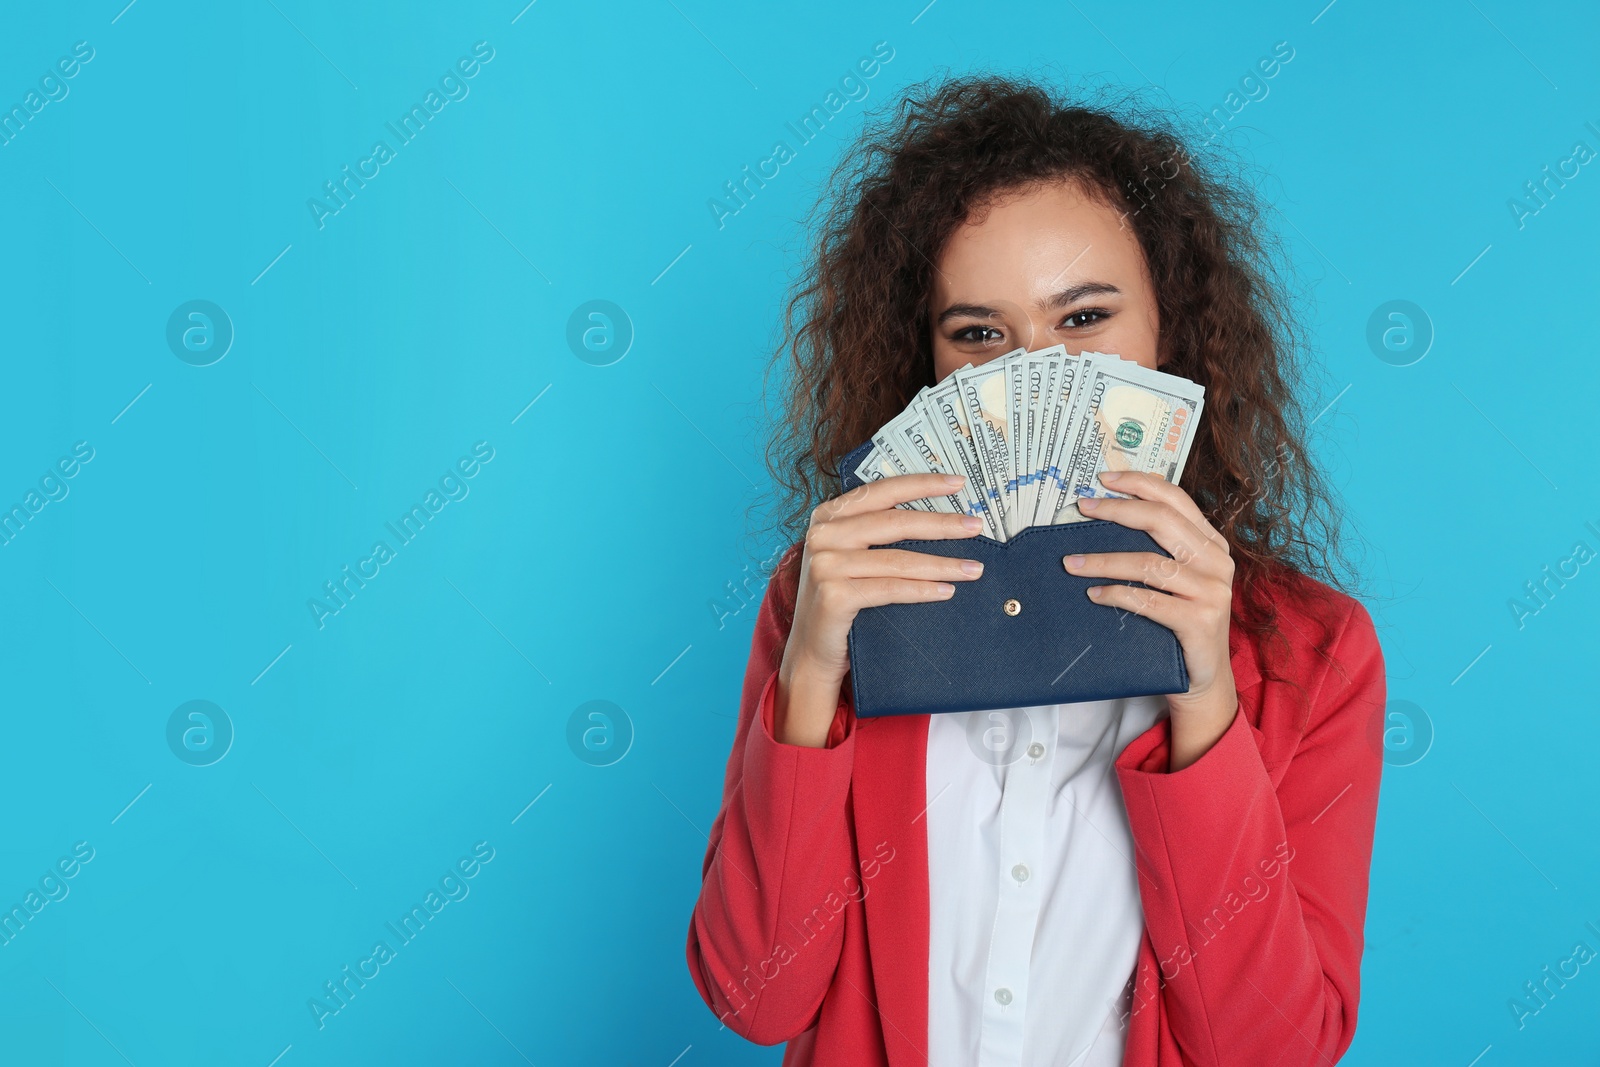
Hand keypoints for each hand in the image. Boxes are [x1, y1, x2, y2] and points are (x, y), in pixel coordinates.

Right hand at [775, 472, 984, 746]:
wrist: (811, 652)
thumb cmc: (839, 601)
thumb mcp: (850, 557)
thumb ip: (874, 533)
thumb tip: (936, 518)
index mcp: (827, 516)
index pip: (882, 491)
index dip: (922, 484)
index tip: (958, 482)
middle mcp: (822, 535)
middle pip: (895, 522)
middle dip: (941, 524)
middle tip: (977, 526)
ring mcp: (824, 565)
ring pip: (897, 560)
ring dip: (942, 564)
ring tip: (973, 569)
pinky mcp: (833, 596)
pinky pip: (890, 589)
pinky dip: (922, 590)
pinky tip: (947, 591)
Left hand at [1063, 470, 1238, 770]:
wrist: (1202, 680)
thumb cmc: (1180, 625)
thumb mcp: (1176, 580)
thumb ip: (1159, 548)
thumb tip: (1107, 514)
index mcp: (1212, 544)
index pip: (1176, 500)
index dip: (1139, 484)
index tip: (1104, 479)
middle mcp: (1217, 562)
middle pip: (1162, 522)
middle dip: (1117, 510)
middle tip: (1082, 508)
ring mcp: (1212, 592)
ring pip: (1149, 563)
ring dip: (1104, 559)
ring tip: (1071, 563)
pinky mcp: (1201, 622)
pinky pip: (1148, 601)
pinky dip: (1116, 595)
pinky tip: (1093, 593)